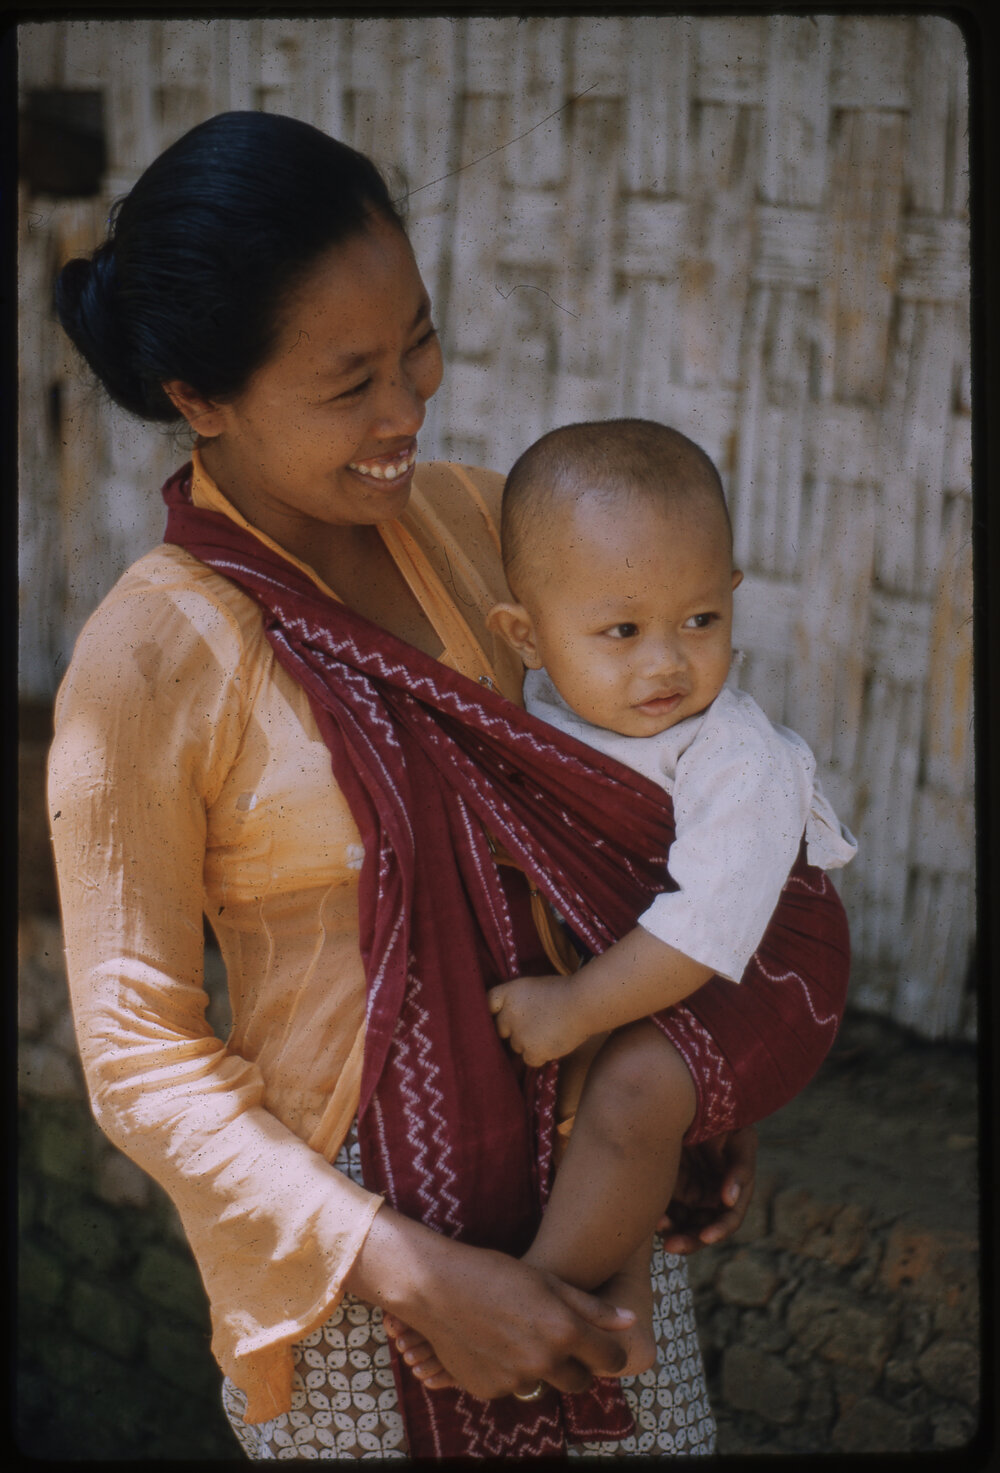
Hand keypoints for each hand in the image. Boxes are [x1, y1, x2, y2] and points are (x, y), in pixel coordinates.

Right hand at [346, 1207, 634, 1400]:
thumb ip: (592, 1307)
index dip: (610, 1351)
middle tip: (557, 1338)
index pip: (610, 1360)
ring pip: (542, 1383)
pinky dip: (508, 1372)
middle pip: (579, 1382)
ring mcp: (515, 1381)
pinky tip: (493, 1343)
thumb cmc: (494, 1273)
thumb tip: (631, 1321)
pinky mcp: (489, 1391)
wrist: (436, 1287)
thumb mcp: (547, 1281)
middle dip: (576, 1365)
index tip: (602, 1344)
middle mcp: (544, 1363)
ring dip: (539, 1368)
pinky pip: (511, 1387)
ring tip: (517, 1333)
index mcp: (564, 1332)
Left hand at [488, 973, 584, 1066]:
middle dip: (513, 1030)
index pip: (487, 1003)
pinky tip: (553, 1042)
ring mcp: (518, 1035)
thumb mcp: (534, 987)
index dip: (492, 1011)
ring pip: (517, 1046)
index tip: (499, 1015)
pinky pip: (530, 1059)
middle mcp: (508, 1014)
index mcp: (509, 992)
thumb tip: (509, 1017)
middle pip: (501, 1029)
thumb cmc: (564, 991)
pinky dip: (540, 1055)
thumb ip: (518, 1001)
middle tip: (534, 1025)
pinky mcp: (531, 1051)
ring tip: (550, 1031)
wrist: (583, 1003)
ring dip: (529, 1043)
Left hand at [657, 1126, 756, 1252]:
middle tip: (672, 1245)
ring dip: (672, 1231)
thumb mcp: (741, 1142)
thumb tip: (729, 1201)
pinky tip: (653, 1214)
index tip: (706, 1237)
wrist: (696, 1099)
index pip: (727, 1220)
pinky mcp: (669, 1185)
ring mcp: (689, 1192)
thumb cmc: (726, 1121)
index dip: (719, 1230)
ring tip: (659, 1226)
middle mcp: (710, 1196)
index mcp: (731, 1191)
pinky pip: (665, 1208)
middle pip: (702, 1229)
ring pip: (682, 1224)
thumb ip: (739, 1171)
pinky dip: (660, 1215)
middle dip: (689, 1240)